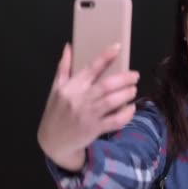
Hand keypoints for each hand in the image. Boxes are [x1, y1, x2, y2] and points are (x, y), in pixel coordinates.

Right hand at [37, 42, 139, 170]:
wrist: (52, 141)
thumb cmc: (56, 112)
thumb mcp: (56, 88)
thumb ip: (63, 67)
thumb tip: (68, 47)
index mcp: (72, 87)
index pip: (91, 68)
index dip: (105, 56)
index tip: (118, 47)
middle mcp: (80, 99)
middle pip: (106, 85)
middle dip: (124, 79)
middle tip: (135, 76)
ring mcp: (88, 115)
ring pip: (112, 102)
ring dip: (126, 94)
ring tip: (133, 90)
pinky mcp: (95, 129)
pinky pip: (115, 121)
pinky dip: (126, 114)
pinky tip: (131, 108)